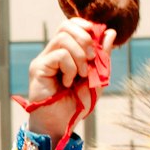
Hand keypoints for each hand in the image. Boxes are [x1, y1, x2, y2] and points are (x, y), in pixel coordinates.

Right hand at [26, 19, 115, 143]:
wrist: (62, 124)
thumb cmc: (77, 104)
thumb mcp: (97, 77)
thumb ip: (103, 56)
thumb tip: (110, 32)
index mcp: (65, 52)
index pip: (70, 25)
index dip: (84, 25)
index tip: (96, 37)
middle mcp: (51, 53)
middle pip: (65, 26)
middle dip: (85, 38)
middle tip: (91, 58)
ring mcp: (44, 60)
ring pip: (63, 38)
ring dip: (79, 56)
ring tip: (81, 75)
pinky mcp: (38, 68)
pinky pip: (59, 54)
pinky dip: (70, 67)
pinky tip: (68, 82)